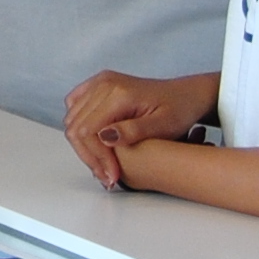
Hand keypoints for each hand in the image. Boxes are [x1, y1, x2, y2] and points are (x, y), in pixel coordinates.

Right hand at [62, 68, 214, 188]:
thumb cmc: (179, 110)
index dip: (96, 158)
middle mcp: (103, 83)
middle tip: (107, 177)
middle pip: (75, 126)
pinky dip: (80, 128)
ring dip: (83, 145)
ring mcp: (98, 82)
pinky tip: (97, 143)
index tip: (112, 177)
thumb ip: (134, 131)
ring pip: (72, 119)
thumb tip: (105, 137)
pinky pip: (75, 108)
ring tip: (104, 164)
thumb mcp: (164, 125)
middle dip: (89, 156)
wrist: (186, 94)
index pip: (87, 131)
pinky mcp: (97, 85)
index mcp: (118, 93)